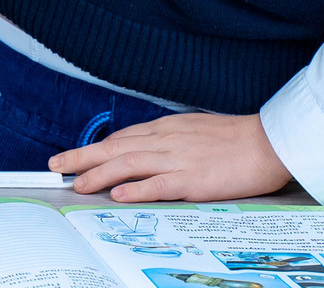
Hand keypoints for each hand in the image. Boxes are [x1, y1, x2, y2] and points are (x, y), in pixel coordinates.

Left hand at [49, 112, 292, 202]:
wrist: (267, 142)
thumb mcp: (192, 130)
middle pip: (115, 147)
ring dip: (98, 173)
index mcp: (166, 128)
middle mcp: (165, 140)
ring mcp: (177, 159)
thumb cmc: (233, 139)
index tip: (74, 156)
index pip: (121, 138)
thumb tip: (144, 150)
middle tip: (56, 166)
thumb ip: (167, 140)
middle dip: (82, 157)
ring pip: (128, 164)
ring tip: (77, 182)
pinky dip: (135, 188)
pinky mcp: (193, 179)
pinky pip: (158, 184)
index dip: (94, 148)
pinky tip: (116, 194)